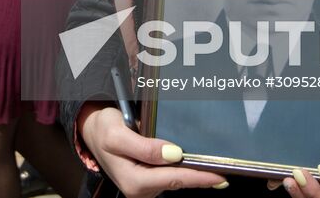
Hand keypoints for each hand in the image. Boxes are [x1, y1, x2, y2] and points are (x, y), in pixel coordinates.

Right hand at [79, 104, 224, 196]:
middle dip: (202, 176)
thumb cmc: (103, 130)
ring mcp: (146, 186)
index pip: (174, 178)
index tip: (221, 176)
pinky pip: (171, 175)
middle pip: (178, 181)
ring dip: (194, 171)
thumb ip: (145, 147)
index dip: (199, 177)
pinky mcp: (149, 179)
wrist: (92, 132)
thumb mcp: (117, 135)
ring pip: (177, 179)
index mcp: (134, 182)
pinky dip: (185, 169)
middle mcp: (141, 189)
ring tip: (215, 164)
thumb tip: (174, 154)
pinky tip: (195, 163)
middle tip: (227, 169)